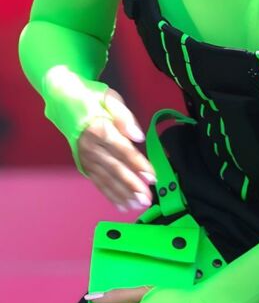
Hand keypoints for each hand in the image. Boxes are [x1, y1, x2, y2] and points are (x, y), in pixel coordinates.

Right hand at [76, 88, 156, 212]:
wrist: (62, 99)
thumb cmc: (91, 97)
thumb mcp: (109, 98)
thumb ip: (125, 117)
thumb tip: (138, 136)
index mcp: (98, 128)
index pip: (122, 149)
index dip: (137, 164)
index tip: (151, 177)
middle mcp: (90, 146)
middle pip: (114, 168)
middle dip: (131, 185)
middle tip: (146, 198)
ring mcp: (85, 157)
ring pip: (106, 179)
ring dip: (122, 194)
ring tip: (137, 205)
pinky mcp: (83, 164)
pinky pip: (98, 182)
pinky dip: (110, 194)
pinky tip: (122, 205)